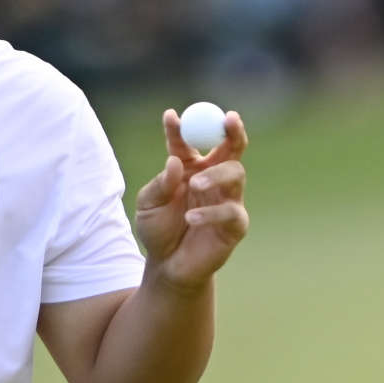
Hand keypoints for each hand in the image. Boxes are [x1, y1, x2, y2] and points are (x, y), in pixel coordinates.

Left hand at [134, 108, 249, 290]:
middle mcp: (214, 178)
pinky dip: (211, 212)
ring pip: (235, 172)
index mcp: (190, 167)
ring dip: (216, 173)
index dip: (180, 127)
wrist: (168, 266)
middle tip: (228, 118)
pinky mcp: (236, 224)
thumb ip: (160, 184)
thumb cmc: (158, 231)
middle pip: (232, 147)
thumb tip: (174, 161)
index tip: (170, 116)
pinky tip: (192, 219)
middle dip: (234, 130)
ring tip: (194, 185)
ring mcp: (228, 199)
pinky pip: (231, 210)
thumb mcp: (148, 205)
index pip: (189, 140)